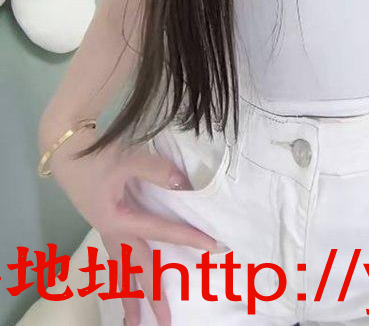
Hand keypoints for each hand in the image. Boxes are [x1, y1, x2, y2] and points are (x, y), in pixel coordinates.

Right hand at [48, 128, 217, 325]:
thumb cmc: (94, 155)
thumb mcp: (127, 158)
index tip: (214, 248)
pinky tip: (124, 282)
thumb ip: (157, 171)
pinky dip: (120, 275)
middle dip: (151, 297)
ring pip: (120, 270)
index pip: (162, 232)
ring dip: (128, 296)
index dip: (189, 238)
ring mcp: (105, 229)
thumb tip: (183, 184)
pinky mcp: (103, 221)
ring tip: (133, 322)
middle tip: (166, 322)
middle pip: (136, 270)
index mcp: (119, 221)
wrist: (64, 149)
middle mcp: (112, 232)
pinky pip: (115, 258)